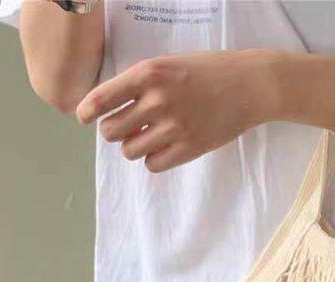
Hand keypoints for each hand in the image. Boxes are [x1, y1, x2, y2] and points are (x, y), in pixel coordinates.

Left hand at [76, 50, 279, 172]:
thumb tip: (111, 109)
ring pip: (130, 151)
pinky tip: (163, 148)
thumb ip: (140, 83)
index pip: (101, 99)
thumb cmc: (208, 72)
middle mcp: (157, 101)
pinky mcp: (190, 148)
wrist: (249, 85)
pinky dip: (153, 159)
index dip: (86, 112)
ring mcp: (175, 127)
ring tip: (148, 138)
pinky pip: (153, 164)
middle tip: (127, 127)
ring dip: (133, 147)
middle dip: (114, 131)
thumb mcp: (168, 64)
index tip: (84, 118)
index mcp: (148, 74)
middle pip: (111, 131)